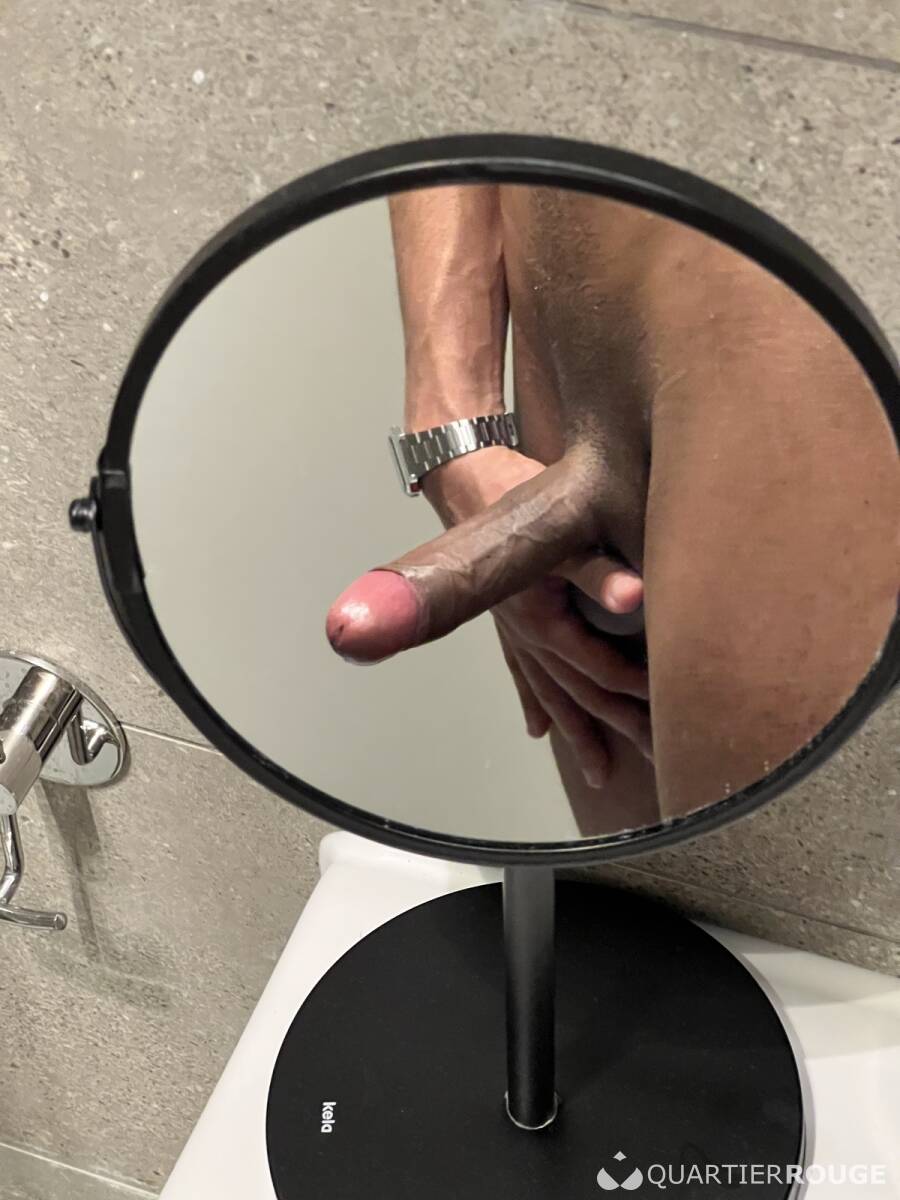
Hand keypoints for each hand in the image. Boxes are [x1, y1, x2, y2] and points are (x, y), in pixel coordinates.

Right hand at [326, 445, 650, 787]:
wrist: (464, 477)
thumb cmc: (512, 497)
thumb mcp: (560, 528)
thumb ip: (597, 567)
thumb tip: (637, 597)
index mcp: (539, 621)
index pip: (597, 670)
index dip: (635, 690)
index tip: (669, 712)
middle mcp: (524, 635)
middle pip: (576, 693)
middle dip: (614, 727)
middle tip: (653, 759)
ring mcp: (514, 630)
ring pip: (551, 691)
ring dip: (578, 730)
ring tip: (600, 770)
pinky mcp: (509, 618)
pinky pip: (524, 672)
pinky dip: (536, 702)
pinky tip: (540, 729)